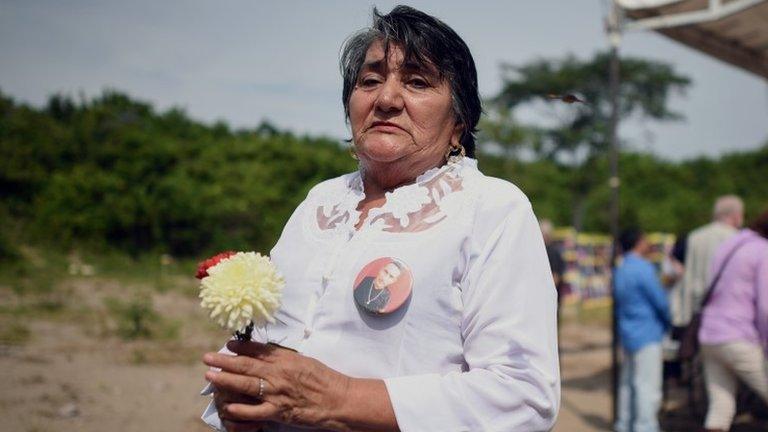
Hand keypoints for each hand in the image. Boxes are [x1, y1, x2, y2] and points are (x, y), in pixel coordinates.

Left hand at [203, 341, 350, 429]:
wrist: (338, 399)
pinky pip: (256, 411)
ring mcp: (277, 393)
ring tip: (210, 376)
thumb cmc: (324, 378)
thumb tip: (265, 352)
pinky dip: (241, 409)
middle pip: (246, 366)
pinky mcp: (279, 411)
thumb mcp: (304, 360)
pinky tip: (228, 407)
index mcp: (285, 359)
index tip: (227, 344)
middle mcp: (278, 374)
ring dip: (226, 380)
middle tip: (207, 357)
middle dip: (224, 361)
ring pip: (246, 385)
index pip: (258, 350)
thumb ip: (283, 357)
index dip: (241, 346)